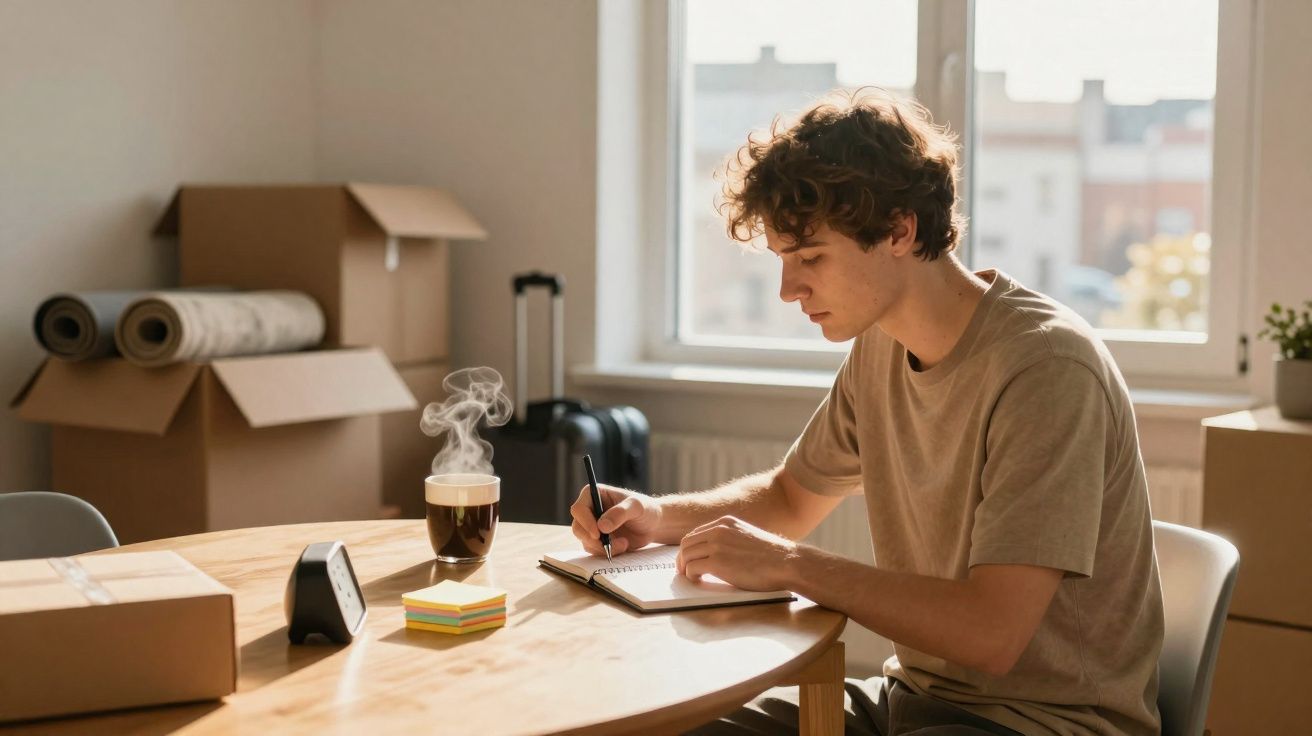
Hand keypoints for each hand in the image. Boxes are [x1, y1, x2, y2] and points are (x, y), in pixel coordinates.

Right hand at [570, 484, 662, 556]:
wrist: (653, 525)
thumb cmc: (646, 509)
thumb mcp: (636, 507)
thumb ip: (620, 513)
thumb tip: (601, 526)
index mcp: (594, 494)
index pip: (579, 509)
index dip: (585, 522)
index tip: (598, 533)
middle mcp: (590, 509)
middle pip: (578, 527)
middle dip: (593, 539)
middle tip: (609, 545)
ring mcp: (592, 526)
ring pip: (585, 541)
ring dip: (603, 547)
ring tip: (624, 544)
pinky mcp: (598, 540)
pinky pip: (594, 550)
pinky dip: (607, 552)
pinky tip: (623, 546)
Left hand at [677, 516, 800, 591]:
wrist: (787, 562)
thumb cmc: (772, 556)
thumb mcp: (747, 536)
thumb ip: (730, 539)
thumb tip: (714, 552)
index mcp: (725, 522)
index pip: (696, 533)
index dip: (689, 547)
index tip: (689, 558)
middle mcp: (718, 530)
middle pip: (686, 543)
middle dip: (682, 558)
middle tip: (684, 570)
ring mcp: (717, 546)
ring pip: (686, 555)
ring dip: (685, 568)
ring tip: (691, 578)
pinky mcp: (718, 563)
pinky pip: (692, 568)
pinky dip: (691, 576)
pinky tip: (699, 581)